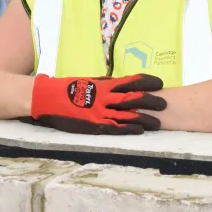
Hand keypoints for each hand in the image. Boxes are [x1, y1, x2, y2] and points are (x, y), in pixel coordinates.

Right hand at [29, 73, 166, 134]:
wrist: (47, 98)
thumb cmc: (67, 88)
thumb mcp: (88, 82)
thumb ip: (105, 84)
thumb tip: (121, 84)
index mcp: (103, 84)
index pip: (131, 80)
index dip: (147, 81)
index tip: (160, 83)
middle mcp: (104, 97)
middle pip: (134, 98)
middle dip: (151, 101)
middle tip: (164, 103)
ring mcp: (100, 112)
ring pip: (128, 115)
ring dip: (145, 119)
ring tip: (158, 122)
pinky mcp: (94, 125)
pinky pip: (116, 128)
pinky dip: (129, 129)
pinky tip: (140, 130)